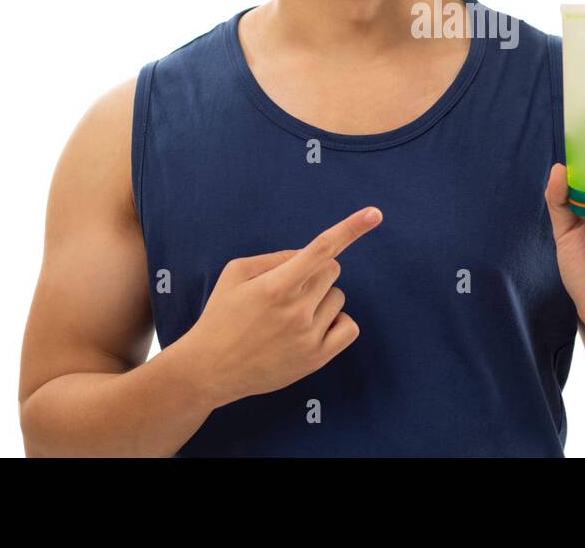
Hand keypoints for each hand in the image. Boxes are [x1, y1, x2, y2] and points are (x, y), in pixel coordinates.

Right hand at [180, 206, 381, 408]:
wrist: (210, 370)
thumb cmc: (221, 315)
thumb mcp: (235, 274)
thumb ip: (275, 257)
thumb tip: (308, 254)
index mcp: (275, 286)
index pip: (321, 249)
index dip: (350, 228)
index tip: (374, 213)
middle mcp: (295, 311)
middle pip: (332, 270)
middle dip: (315, 272)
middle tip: (288, 290)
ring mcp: (308, 337)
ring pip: (338, 297)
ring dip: (321, 298)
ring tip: (290, 315)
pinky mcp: (316, 359)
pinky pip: (349, 327)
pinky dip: (336, 322)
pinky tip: (312, 327)